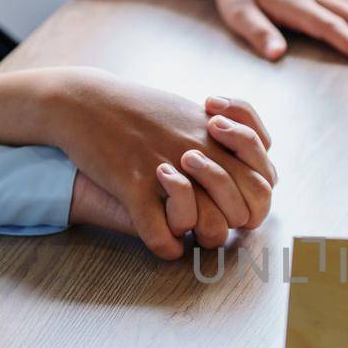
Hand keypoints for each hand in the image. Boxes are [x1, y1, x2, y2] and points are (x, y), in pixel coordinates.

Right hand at [49, 72, 275, 257]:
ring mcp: (167, 168)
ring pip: (210, 226)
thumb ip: (226, 134)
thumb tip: (255, 156)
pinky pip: (160, 234)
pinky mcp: (133, 183)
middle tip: (214, 222)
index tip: (236, 203)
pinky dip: (167, 247)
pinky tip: (165, 242)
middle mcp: (199, 150)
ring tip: (191, 234)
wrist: (83, 100)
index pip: (264, 181)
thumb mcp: (190, 111)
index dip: (256, 202)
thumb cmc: (138, 109)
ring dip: (204, 238)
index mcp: (216, 134)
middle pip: (244, 207)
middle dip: (235, 223)